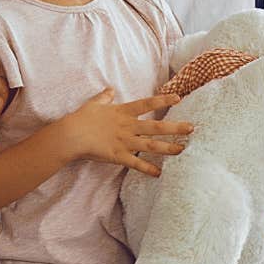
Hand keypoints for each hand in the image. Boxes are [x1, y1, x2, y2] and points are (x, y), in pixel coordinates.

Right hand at [60, 89, 191, 174]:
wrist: (71, 135)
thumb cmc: (81, 118)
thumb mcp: (94, 104)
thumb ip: (104, 97)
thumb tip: (110, 89)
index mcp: (124, 112)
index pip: (147, 104)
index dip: (163, 101)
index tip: (178, 98)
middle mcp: (128, 126)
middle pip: (156, 127)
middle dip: (175, 128)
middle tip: (192, 128)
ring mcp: (124, 142)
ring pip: (151, 145)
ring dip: (168, 148)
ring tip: (183, 149)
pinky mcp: (118, 156)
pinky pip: (136, 164)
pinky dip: (148, 169)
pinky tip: (159, 174)